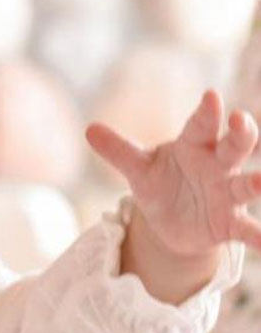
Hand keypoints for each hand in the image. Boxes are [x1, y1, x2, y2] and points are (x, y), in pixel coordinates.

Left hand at [86, 90, 260, 256]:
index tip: (211, 96)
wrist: (170, 222)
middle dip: (241, 134)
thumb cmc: (160, 184)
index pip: (202, 125)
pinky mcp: (229, 223)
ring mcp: (226, 194)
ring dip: (258, 182)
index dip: (207, 111)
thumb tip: (88, 129)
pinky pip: (246, 229)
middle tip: (241, 120)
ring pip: (246, 184)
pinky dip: (257, 236)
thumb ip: (118, 151)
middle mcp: (217, 166)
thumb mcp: (138, 170)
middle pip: (233, 146)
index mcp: (194, 145)